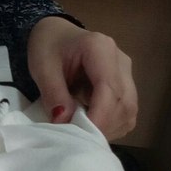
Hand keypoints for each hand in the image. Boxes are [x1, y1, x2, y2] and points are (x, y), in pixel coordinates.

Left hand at [27, 16, 136, 141]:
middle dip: (102, 125)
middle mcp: (121, 61)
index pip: (110, 89)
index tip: (81, 135)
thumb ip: (53, 93)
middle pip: (124, 102)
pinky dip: (111, 124)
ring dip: (108, 127)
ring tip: (82, 130)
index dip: (99, 117)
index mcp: (100, 49)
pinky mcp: (126, 85)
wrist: (55, 33)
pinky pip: (126, 112)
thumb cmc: (48, 46)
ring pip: (129, 110)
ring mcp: (127, 73)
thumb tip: (64, 122)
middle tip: (78, 137)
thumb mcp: (42, 67)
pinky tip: (91, 124)